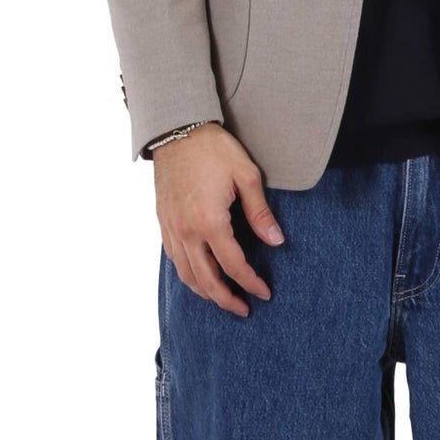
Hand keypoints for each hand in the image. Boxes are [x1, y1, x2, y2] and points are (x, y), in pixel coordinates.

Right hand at [153, 123, 283, 315]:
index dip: (250, 283)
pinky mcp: (162, 223)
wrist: (176, 129)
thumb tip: (276, 241)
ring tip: (223, 300)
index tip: (264, 292)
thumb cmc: (213, 149)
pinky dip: (188, 275)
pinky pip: (174, 259)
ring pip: (186, 274)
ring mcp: (170, 228)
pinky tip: (200, 278)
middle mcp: (186, 231)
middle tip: (244, 309)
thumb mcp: (246, 176)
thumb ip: (260, 212)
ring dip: (205, 292)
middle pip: (206, 280)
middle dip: (226, 299)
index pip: (233, 266)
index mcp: (209, 221)